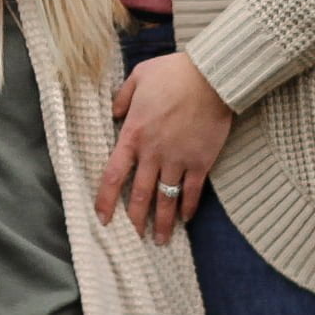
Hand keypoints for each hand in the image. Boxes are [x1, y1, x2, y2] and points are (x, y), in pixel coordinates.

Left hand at [98, 53, 232, 245]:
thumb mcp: (139, 76)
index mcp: (133, 134)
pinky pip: (192, 191)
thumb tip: (113, 114)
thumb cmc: (174, 73)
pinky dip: (188, 207)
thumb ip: (122, 98)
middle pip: (139, 195)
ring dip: (161, 223)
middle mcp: (153, 153)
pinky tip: (185, 219)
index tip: (102, 219)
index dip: (105, 200)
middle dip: (134, 220)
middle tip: (132, 239)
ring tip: (159, 241)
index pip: (113, 175)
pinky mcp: (201, 161)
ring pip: (165, 199)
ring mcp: (178, 159)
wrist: (211, 76)